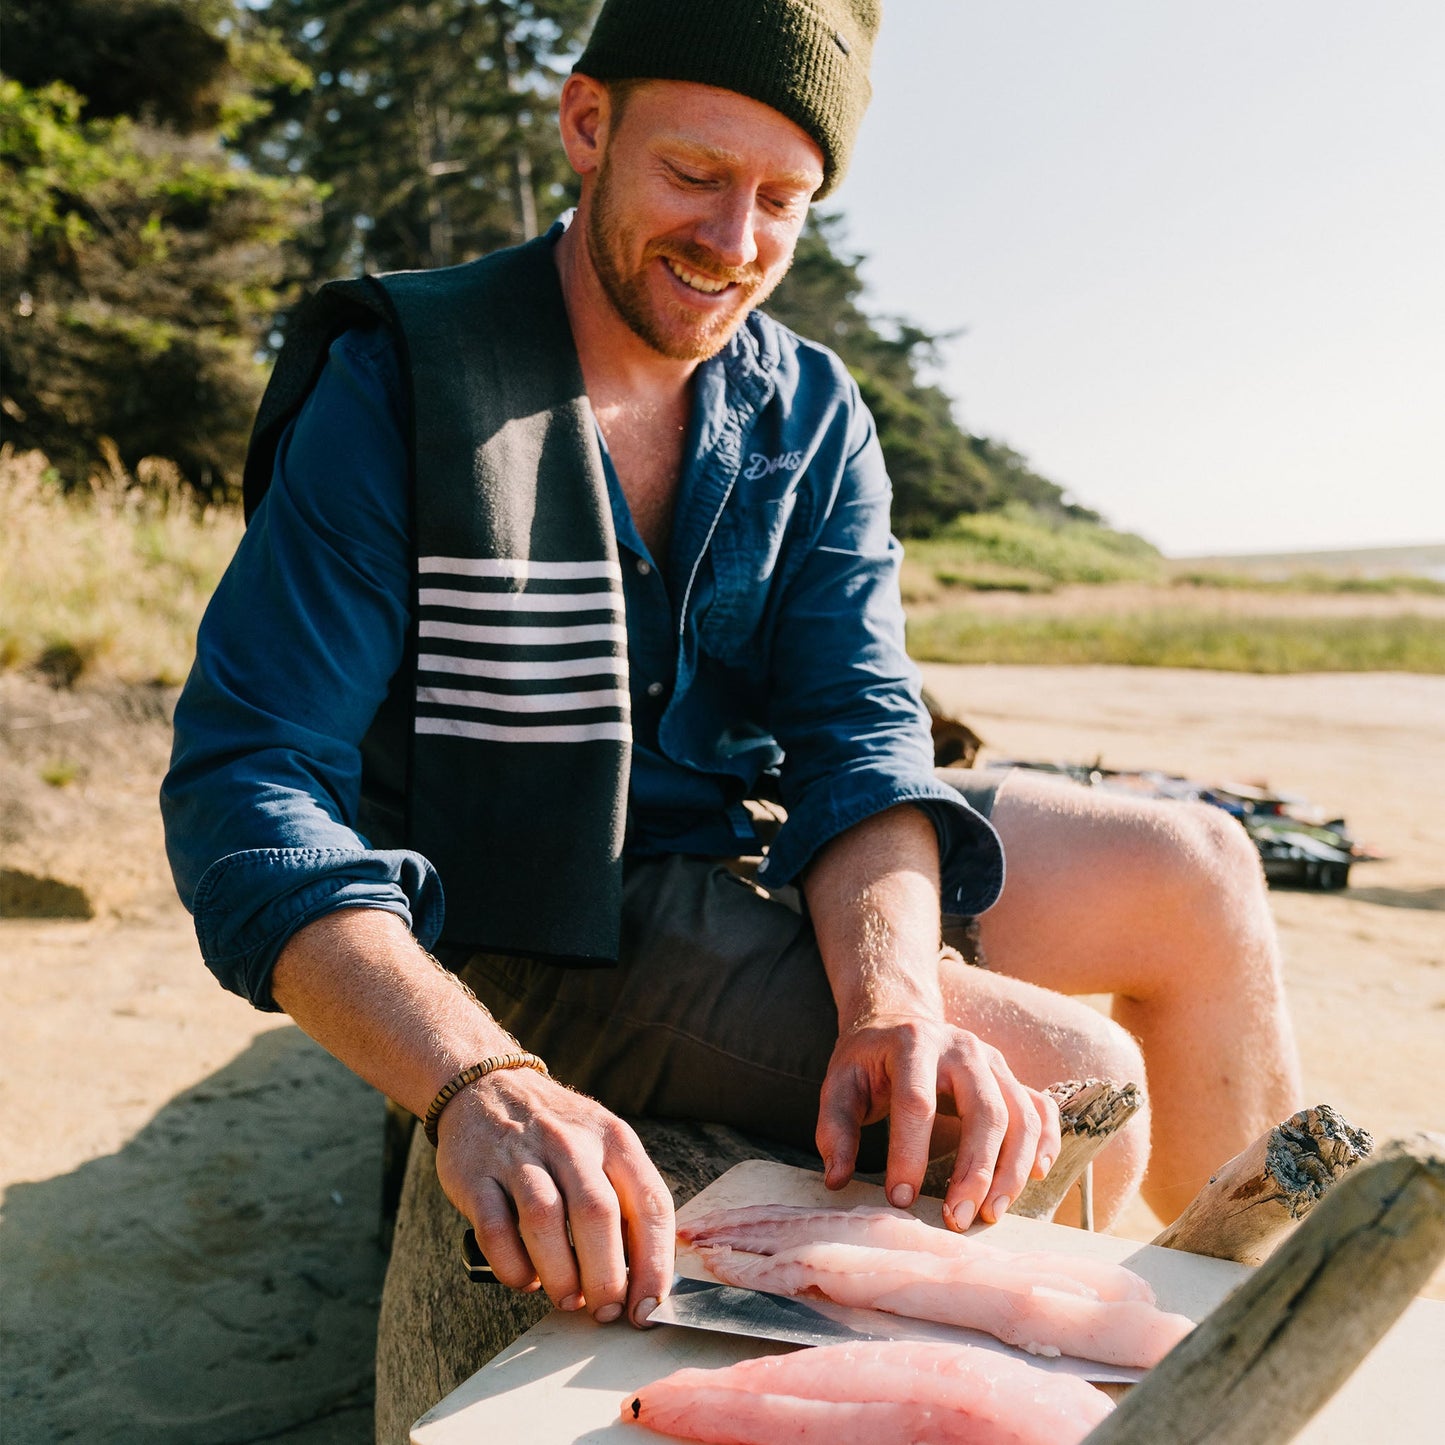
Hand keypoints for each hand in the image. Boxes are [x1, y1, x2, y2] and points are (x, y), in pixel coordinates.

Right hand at [433, 1067, 673, 1326]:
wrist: (488, 1087)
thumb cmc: (558, 1134)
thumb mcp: (604, 1145)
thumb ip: (626, 1201)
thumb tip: (644, 1281)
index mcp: (614, 1138)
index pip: (650, 1203)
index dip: (654, 1264)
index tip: (647, 1308)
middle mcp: (571, 1142)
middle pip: (597, 1215)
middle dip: (606, 1277)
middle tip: (605, 1310)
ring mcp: (520, 1155)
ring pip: (545, 1221)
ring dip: (560, 1274)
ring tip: (567, 1297)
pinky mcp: (477, 1175)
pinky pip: (495, 1230)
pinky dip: (513, 1266)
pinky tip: (526, 1279)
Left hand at [816, 1012, 1060, 1230]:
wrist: (899, 1018)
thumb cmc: (868, 1059)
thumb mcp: (839, 1082)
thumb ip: (834, 1127)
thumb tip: (838, 1180)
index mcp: (914, 1044)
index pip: (917, 1101)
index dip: (909, 1152)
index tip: (900, 1199)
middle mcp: (962, 1048)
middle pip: (985, 1110)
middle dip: (976, 1170)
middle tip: (957, 1220)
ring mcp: (993, 1061)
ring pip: (1021, 1115)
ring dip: (1013, 1169)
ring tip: (991, 1213)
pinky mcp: (1011, 1077)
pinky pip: (1041, 1109)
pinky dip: (1047, 1143)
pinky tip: (1037, 1177)